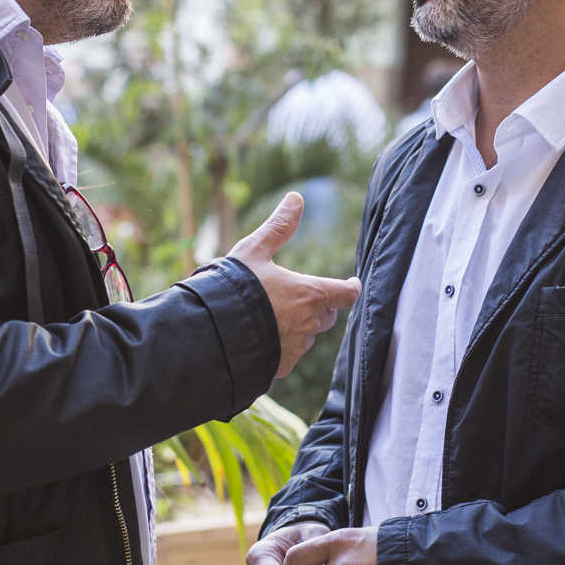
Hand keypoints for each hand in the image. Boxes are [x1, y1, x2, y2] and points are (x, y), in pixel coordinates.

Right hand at [228, 192, 361, 377]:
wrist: (212, 331)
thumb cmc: (235, 287)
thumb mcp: (254, 250)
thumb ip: (278, 227)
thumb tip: (296, 199)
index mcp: (310, 293)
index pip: (346, 293)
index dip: (350, 288)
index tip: (352, 285)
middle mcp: (309, 322)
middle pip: (328, 315)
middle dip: (322, 307)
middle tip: (306, 297)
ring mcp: (296, 347)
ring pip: (308, 336)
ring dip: (301, 326)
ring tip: (277, 316)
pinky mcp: (281, 365)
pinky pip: (289, 355)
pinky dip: (283, 346)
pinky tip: (264, 337)